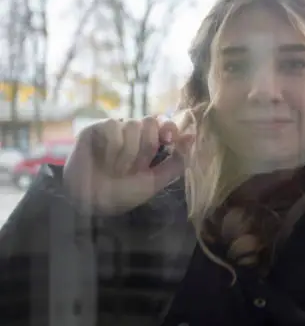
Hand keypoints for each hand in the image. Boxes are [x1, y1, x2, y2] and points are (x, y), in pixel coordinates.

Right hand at [63, 116, 194, 214]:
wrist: (92, 202)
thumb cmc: (123, 193)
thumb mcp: (155, 181)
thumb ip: (176, 162)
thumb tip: (192, 137)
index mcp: (149, 143)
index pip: (165, 123)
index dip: (169, 127)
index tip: (170, 139)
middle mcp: (132, 134)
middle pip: (150, 122)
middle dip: (146, 147)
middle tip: (135, 167)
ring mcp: (114, 130)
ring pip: (132, 125)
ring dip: (128, 153)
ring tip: (116, 169)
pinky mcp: (94, 129)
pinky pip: (113, 126)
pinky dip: (112, 147)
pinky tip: (104, 160)